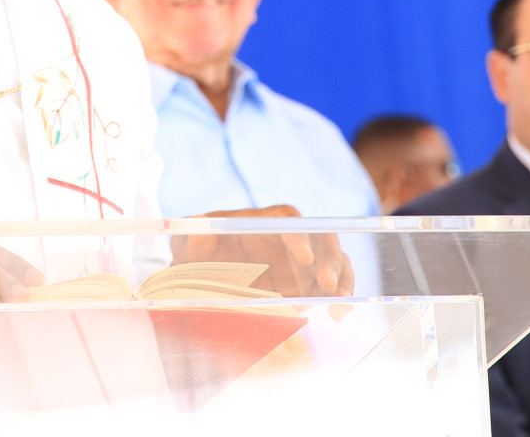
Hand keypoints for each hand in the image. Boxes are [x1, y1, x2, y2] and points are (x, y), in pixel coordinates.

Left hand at [174, 205, 354, 302]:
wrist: (197, 279)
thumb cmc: (193, 254)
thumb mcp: (186, 245)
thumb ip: (193, 238)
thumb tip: (200, 225)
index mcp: (259, 222)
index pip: (287, 217)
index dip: (299, 234)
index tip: (303, 257)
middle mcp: (285, 238)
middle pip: (320, 236)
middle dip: (329, 259)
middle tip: (328, 286)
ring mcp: (298, 261)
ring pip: (334, 260)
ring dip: (343, 280)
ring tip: (339, 306)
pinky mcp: (305, 284)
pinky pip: (331, 286)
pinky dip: (339, 297)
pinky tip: (338, 313)